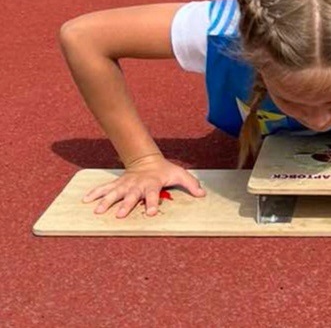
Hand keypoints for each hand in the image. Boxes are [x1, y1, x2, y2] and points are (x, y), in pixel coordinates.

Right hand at [82, 153, 205, 218]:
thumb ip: (191, 184)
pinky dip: (95, 193)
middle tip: (119, 215)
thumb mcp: (179, 175)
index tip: (151, 213)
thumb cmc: (165, 171)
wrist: (147, 159)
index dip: (153, 203)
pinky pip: (104, 188)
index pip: (153, 195)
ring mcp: (126, 184)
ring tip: (97, 210)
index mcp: (152, 184)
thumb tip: (202, 194)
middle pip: (131, 196)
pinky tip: (85, 200)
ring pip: (114, 192)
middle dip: (125, 205)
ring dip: (106, 201)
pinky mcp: (118, 184)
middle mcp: (137, 185)